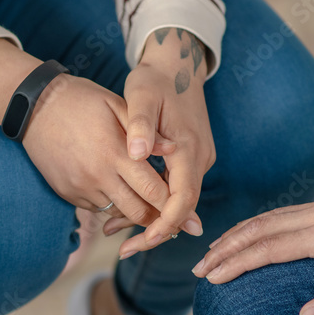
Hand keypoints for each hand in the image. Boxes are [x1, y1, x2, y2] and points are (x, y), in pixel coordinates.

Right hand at [21, 73, 169, 225]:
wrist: (35, 108)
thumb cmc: (81, 101)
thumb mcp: (117, 106)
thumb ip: (147, 131)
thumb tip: (175, 149)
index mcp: (115, 153)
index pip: (153, 191)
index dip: (173, 202)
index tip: (185, 205)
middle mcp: (98, 176)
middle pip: (138, 212)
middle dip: (157, 216)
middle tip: (170, 212)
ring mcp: (81, 188)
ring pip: (118, 214)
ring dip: (134, 211)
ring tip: (146, 204)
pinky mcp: (68, 194)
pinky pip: (97, 209)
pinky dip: (112, 205)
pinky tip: (118, 192)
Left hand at [106, 28, 214, 257]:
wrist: (177, 64)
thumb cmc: (156, 79)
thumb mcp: (142, 95)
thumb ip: (140, 125)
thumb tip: (136, 154)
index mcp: (188, 147)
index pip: (182, 199)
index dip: (164, 225)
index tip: (142, 242)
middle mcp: (199, 158)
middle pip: (181, 209)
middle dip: (154, 232)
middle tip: (122, 250)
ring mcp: (197, 160)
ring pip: (176, 201)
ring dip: (150, 219)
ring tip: (114, 235)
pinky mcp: (189, 159)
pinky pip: (174, 189)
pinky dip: (153, 203)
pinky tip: (126, 211)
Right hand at [192, 187, 313, 314]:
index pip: (268, 249)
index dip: (236, 264)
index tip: (211, 278)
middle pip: (260, 229)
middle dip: (226, 248)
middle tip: (200, 267)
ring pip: (271, 217)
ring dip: (240, 233)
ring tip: (217, 249)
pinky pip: (287, 212)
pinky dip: (262, 223)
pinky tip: (259, 232)